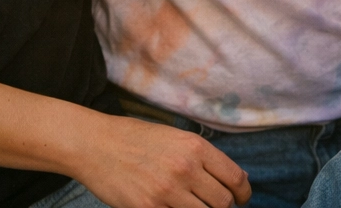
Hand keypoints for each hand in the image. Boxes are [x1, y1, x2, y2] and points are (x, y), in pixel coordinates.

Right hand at [74, 114, 250, 207]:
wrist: (96, 145)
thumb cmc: (137, 140)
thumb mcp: (177, 138)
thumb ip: (205, 158)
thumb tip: (237, 178)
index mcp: (196, 148)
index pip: (235, 178)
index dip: (244, 194)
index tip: (242, 199)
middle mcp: (186, 169)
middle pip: (222, 202)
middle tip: (219, 207)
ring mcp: (166, 191)